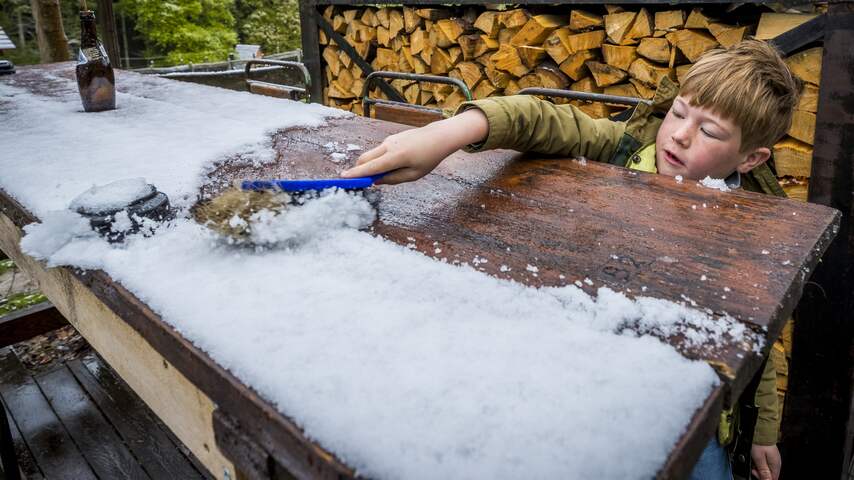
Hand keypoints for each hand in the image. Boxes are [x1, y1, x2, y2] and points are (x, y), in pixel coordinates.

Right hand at [341, 108, 488, 184]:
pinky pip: (378, 151)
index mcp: (396, 157)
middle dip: (359, 170)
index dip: (356, 174)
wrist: (438, 137)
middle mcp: (389, 146)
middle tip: (360, 182)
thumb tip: (375, 181)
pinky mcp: (390, 138)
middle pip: (365, 159)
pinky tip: (390, 165)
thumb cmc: (428, 158)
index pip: (371, 167)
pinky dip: (377, 160)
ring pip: (371, 155)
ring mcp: (388, 140)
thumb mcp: (413, 175)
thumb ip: (393, 179)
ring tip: (383, 175)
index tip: (343, 178)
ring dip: (369, 166)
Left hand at [751, 444, 780, 479]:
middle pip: (770, 474)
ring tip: (754, 461)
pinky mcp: (770, 455)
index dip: (762, 478)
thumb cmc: (759, 442)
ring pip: (767, 469)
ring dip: (760, 467)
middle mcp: (777, 462)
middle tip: (753, 467)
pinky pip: (766, 463)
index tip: (755, 472)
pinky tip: (756, 458)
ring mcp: (774, 458)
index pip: (772, 478)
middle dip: (760, 473)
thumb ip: (763, 471)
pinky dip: (760, 462)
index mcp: (776, 465)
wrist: (760, 430)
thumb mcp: (759, 459)